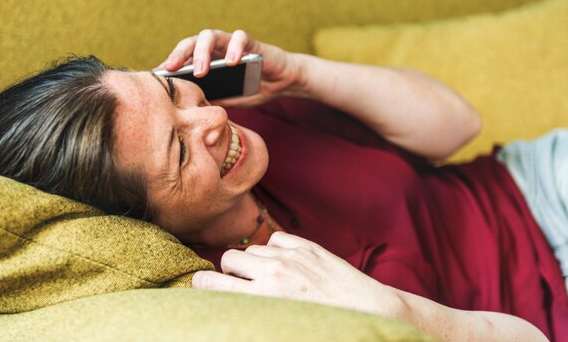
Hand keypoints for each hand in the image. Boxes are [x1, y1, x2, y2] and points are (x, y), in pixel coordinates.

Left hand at [154, 29, 304, 107]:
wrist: (282, 82)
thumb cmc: (252, 89)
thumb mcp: (229, 99)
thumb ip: (212, 98)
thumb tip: (191, 107)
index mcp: (206, 60)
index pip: (183, 57)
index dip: (169, 64)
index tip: (155, 76)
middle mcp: (215, 48)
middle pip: (191, 42)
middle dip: (179, 55)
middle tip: (172, 70)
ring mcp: (232, 42)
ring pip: (211, 36)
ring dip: (203, 52)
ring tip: (201, 70)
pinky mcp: (251, 42)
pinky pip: (241, 37)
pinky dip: (235, 47)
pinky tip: (232, 61)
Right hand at [192, 231, 401, 316]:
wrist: (367, 310)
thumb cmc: (324, 327)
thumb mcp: (281, 325)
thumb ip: (253, 309)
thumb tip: (231, 301)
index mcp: (263, 297)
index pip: (213, 283)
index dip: (201, 283)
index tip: (200, 285)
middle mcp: (273, 273)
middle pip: (228, 259)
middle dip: (229, 271)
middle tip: (238, 283)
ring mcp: (291, 256)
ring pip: (251, 248)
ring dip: (252, 261)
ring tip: (264, 276)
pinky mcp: (306, 245)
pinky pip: (273, 239)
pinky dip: (274, 249)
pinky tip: (284, 263)